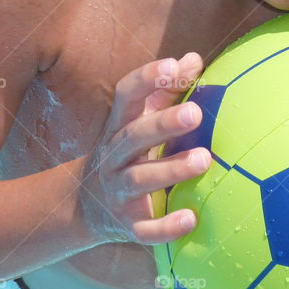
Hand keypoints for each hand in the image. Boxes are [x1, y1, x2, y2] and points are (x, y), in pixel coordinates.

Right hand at [78, 52, 209, 244]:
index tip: (172, 66)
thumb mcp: (140, 119)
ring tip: (204, 159)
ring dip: (172, 169)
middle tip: (196, 113)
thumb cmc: (129, 150)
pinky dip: (165, 227)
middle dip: (164, 124)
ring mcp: (117, 191)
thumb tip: (194, 58)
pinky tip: (191, 219)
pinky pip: (144, 229)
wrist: (84, 205)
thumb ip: (167, 91)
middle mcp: (113, 156)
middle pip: (135, 136)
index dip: (147, 79)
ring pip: (140, 180)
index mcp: (119, 125)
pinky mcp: (126, 224)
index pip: (126, 95)